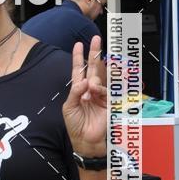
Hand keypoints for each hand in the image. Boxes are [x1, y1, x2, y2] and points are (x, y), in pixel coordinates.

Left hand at [62, 36, 107, 155]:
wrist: (85, 140)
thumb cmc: (75, 125)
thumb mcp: (69, 107)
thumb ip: (75, 92)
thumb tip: (84, 81)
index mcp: (79, 89)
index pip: (78, 69)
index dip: (78, 57)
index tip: (78, 44)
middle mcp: (90, 89)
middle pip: (93, 67)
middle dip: (95, 53)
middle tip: (96, 39)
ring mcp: (100, 95)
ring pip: (100, 78)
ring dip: (95, 79)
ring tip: (90, 87)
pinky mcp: (109, 102)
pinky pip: (106, 90)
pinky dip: (100, 89)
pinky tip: (94, 91)